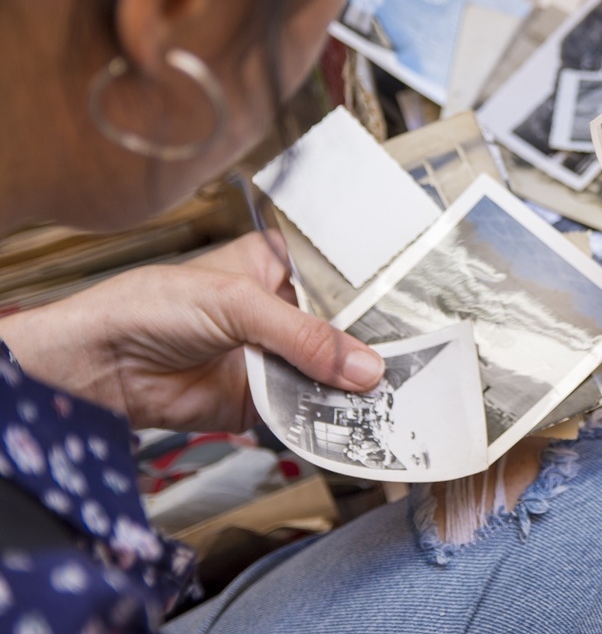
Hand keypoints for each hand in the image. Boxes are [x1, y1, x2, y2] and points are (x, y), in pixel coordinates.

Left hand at [0, 233, 384, 431]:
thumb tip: (365, 366)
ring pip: (329, 370)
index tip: (421, 307)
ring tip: (402, 390)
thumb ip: (303, 336)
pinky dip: (330, 415)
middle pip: (343, 327)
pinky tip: (360, 417)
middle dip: (375, 343)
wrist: (100, 367)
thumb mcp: (237, 305)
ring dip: (356, 383)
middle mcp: (283, 308)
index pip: (340, 275)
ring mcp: (274, 355)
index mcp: (279, 265)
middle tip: (420, 356)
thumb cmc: (153, 306)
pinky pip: (306, 407)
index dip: (377, 290)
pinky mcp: (263, 397)